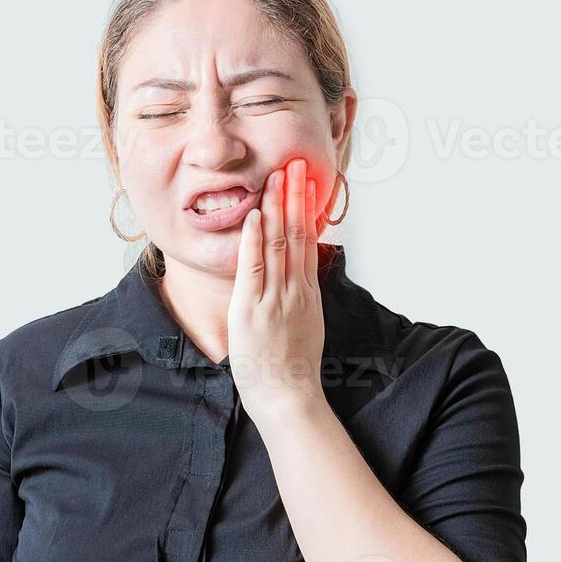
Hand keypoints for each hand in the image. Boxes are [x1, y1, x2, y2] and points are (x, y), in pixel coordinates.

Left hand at [229, 157, 326, 424]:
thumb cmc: (292, 370)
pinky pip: (254, 267)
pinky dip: (253, 240)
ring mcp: (275, 298)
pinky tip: (254, 216)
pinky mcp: (253, 309)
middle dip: (295, 196)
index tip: (305, 182)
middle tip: (295, 164)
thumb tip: (300, 277)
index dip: (306, 208)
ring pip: (277, 244)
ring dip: (275, 208)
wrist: (289, 397)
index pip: (307, 241)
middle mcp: (294, 290)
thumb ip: (301, 298)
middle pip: (296, 234)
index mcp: (307, 293)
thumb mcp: (305, 327)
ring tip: (276, 177)